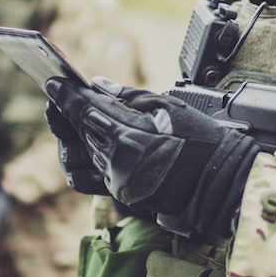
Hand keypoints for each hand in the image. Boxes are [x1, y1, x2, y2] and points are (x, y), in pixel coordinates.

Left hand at [45, 78, 259, 237]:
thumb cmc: (201, 139)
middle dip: (69, 113)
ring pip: (86, 153)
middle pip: (81, 131)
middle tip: (60, 95)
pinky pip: (98, 172)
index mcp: (129, 134)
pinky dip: (97, 156)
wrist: (222, 181)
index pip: (85, 110)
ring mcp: (120, 180)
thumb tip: (97, 85)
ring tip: (83, 119)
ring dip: (81, 136)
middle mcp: (119, 160)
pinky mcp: (124, 193)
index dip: (66, 96)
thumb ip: (127, 96)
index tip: (53, 83)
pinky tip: (103, 143)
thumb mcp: (167, 107)